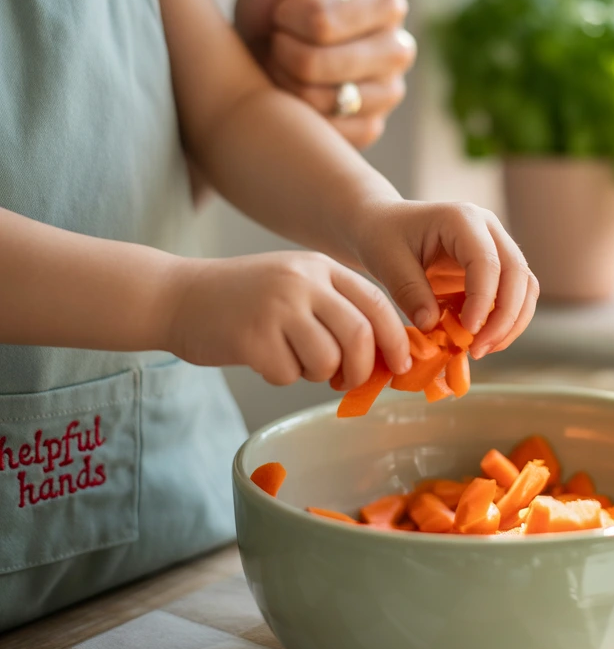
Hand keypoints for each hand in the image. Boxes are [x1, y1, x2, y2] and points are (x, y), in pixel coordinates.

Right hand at [162, 252, 411, 386]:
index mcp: (320, 266)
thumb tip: (384, 356)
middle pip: (360, 336)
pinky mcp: (251, 337)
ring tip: (293, 360)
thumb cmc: (244, 300)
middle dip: (362, 370)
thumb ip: (336, 309)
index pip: (377, 303)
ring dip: (317, 375)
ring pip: (328, 361)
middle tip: (347, 381)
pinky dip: (280, 376)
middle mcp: (302, 281)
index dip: (395, 339)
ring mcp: (276, 307)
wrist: (178, 297)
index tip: (400, 365)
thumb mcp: (295, 286)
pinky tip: (261, 357)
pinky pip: (289, 375)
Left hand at [235, 0, 416, 149]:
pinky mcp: (371, 132)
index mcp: (387, 2)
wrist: (257, 66)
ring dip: (289, 87)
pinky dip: (301, 120)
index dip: (287, 17)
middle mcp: (400, 50)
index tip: (284, 11)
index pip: (323, 19)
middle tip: (281, 43)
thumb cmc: (275, 8)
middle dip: (284, 53)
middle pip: (320, 64)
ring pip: (322, 102)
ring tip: (288, 71)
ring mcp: (388, 95)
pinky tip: (298, 104)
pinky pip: (327, 132)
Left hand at [351, 202, 539, 359]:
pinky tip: (480, 342)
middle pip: (517, 274)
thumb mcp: (386, 261)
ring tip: (481, 350)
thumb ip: (409, 292)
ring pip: (525, 287)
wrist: (384, 227)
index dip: (483, 299)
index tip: (469, 331)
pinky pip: (514, 297)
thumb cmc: (383, 238)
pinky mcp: (495, 269)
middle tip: (478, 350)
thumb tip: (432, 326)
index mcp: (462, 219)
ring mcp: (496, 247)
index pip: (487, 261)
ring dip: (511, 323)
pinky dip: (504, 322)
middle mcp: (488, 230)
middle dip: (505, 317)